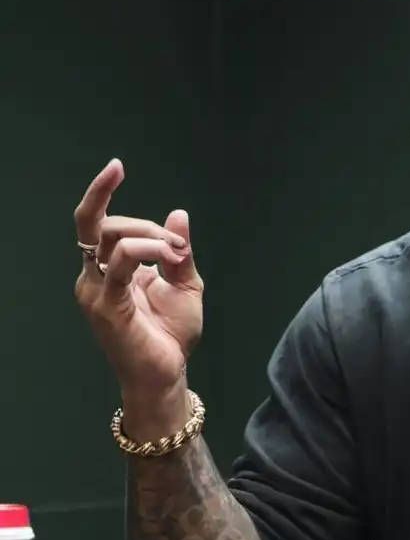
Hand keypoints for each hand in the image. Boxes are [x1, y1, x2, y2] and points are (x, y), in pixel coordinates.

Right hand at [73, 159, 202, 409]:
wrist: (168, 373)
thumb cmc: (172, 335)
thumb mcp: (185, 285)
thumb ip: (180, 252)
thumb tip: (178, 214)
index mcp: (108, 269)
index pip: (94, 222)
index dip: (100, 191)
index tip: (116, 166)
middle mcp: (94, 276)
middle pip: (101, 225)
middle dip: (143, 223)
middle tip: (176, 243)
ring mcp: (96, 290)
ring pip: (110, 238)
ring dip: (150, 237)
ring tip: (178, 254)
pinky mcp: (105, 305)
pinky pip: (119, 263)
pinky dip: (146, 250)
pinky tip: (168, 256)